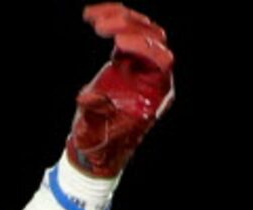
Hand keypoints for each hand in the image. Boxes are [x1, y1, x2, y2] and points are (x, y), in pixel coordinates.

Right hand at [66, 5, 174, 177]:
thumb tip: (91, 96)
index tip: (117, 42)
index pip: (161, 61)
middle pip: (153, 39)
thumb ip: (95, 113)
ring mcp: (142, 68)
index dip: (143, 47)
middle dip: (128, 27)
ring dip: (119, 17)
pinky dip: (112, 20)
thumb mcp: (94, 132)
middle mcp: (153, 79)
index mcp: (155, 96)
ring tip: (93, 17)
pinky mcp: (128, 62)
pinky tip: (92, 16)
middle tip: (100, 25)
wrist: (95, 152)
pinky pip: (127, 32)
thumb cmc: (98, 147)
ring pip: (141, 30)